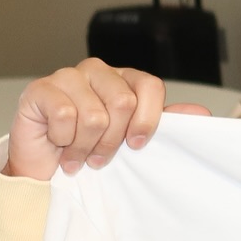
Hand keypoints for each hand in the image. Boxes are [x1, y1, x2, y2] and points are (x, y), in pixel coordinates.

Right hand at [4, 58, 210, 180]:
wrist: (47, 169)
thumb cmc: (91, 149)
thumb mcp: (133, 138)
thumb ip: (166, 122)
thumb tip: (200, 114)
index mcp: (125, 79)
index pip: (150, 86)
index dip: (147, 119)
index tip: (137, 144)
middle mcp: (98, 71)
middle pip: (123, 103)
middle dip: (112, 140)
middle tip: (100, 156)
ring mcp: (68, 76)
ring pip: (93, 115)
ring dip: (85, 146)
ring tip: (78, 154)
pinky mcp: (40, 88)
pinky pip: (63, 115)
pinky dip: (63, 139)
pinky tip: (59, 142)